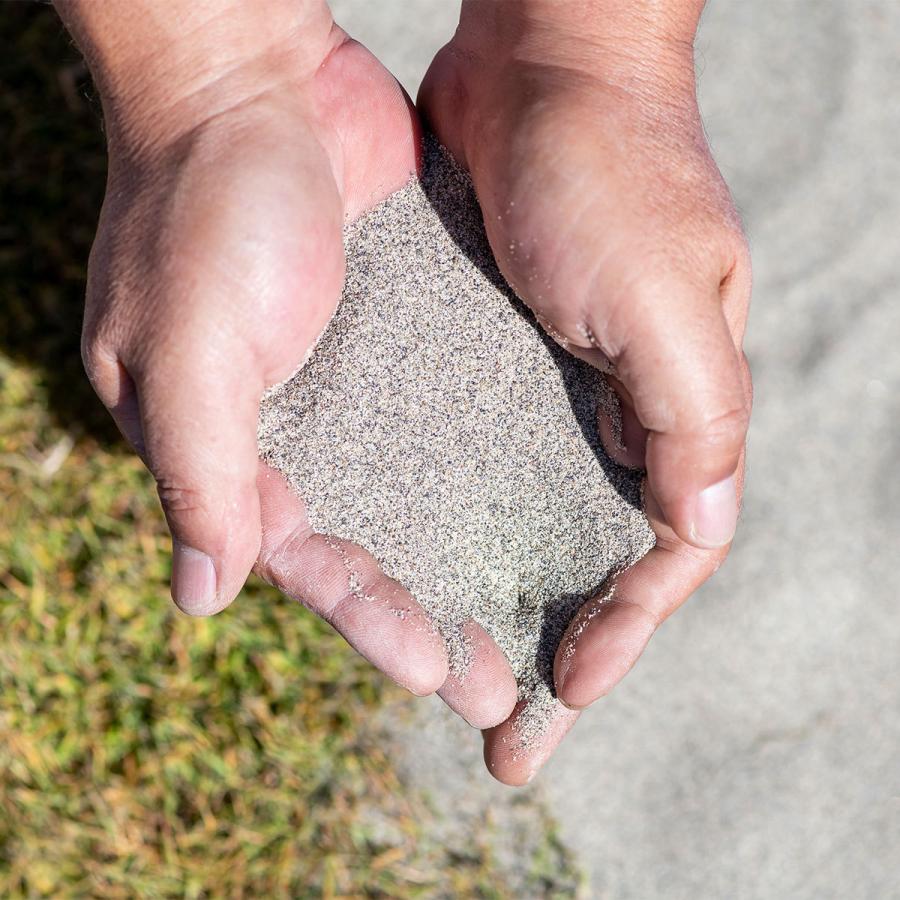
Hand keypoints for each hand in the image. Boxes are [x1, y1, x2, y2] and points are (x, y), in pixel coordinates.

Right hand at [66, 1, 516, 712]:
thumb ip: (197, 471)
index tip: (436, 671)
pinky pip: (454, 424)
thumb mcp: (184, 349)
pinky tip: (545, 513)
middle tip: (502, 686)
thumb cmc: (201, 209)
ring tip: (538, 622)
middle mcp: (298, 434)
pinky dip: (492, 472)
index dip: (371, 620)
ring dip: (475, 560)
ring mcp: (360, 391)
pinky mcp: (411, 344)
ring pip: (423, 499)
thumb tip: (201, 595)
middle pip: (375, 548)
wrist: (257, 85)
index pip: (305, 561)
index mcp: (233, 451)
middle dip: (436, 615)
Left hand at [420, 1, 751, 782]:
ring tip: (446, 673)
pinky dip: (446, 520)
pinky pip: (466, 460)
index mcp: (667, 413)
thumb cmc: (609, 170)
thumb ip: (692, 413)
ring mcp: (542, 391)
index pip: (654, 560)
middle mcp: (610, 414)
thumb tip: (696, 528)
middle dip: (548, 650)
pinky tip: (406, 564)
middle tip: (504, 733)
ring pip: (519, 523)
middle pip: (582, 561)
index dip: (616, 638)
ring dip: (489, 598)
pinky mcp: (481, 357)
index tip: (559, 702)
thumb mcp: (660, 292)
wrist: (538, 68)